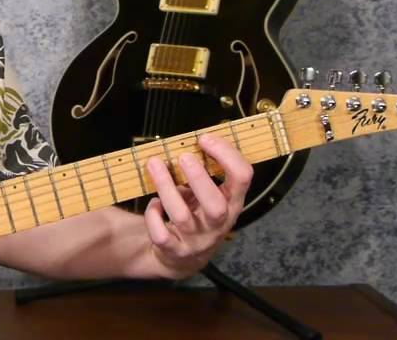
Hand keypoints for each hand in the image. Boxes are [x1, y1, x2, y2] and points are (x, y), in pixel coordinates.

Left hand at [142, 134, 252, 278]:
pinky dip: (153, 215)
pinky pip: (161, 235)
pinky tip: (153, 203)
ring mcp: (196, 240)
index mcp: (232, 203)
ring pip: (181, 216)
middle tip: (184, 156)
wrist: (182, 258)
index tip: (205, 138)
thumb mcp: (208, 195)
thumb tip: (189, 140)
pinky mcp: (174, 251)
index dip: (228, 155)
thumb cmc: (196, 215)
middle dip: (200, 179)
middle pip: (216, 206)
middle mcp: (218, 224)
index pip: (243, 178)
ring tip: (154, 164)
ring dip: (166, 187)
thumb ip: (204, 172)